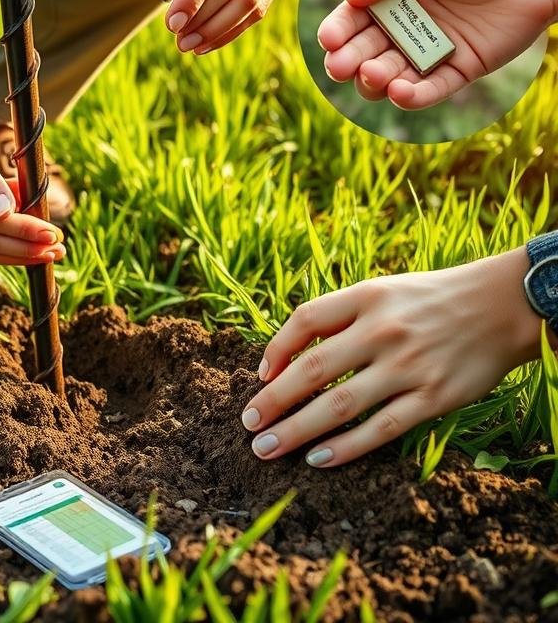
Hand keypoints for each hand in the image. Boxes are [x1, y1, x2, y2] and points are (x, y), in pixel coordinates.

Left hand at [241, 248, 544, 467]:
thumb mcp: (379, 291)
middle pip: (313, 370)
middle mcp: (383, 330)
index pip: (305, 321)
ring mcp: (408, 367)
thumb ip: (336, 317)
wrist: (501, 306)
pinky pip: (381, 428)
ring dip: (297, 431)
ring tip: (267, 448)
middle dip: (274, 401)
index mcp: (365, 297)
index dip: (276, 350)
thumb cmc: (426, 301)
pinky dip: (346, 447)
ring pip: (340, 405)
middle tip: (249, 425)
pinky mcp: (434, 398)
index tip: (259, 378)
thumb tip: (284, 359)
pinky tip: (318, 459)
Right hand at [319, 0, 557, 109]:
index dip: (337, 32)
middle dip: (347, 62)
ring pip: (389, 77)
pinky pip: (429, 92)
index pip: (352, 20)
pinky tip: (401, 92)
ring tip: (376, 75)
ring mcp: (429, 53)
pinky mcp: (457, 71)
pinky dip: (412, 98)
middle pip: (363, 53)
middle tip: (342, 66)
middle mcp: (405, 28)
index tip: (329, 39)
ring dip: (375, 81)